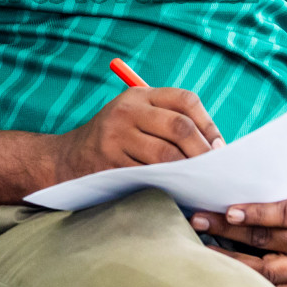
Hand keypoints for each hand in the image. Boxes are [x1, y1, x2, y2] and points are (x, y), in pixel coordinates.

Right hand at [52, 86, 224, 182]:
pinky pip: (148, 175)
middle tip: (214, 171)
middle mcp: (127, 110)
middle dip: (203, 152)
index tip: (219, 146)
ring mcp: (116, 136)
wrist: (67, 159)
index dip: (209, 123)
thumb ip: (168, 122)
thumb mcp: (135, 117)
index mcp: (140, 95)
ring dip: (188, 171)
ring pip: (166, 154)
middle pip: (179, 127)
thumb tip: (216, 147)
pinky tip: (177, 191)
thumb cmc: (114, 140)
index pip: (185, 100)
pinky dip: (167, 185)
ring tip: (199, 183)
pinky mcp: (109, 162)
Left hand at [190, 173, 286, 286]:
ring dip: (234, 261)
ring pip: (268, 270)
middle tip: (197, 220)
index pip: (284, 214)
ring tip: (205, 250)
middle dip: (227, 231)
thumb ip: (283, 180)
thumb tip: (240, 169)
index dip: (256, 214)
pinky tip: (233, 282)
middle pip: (266, 240)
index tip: (229, 210)